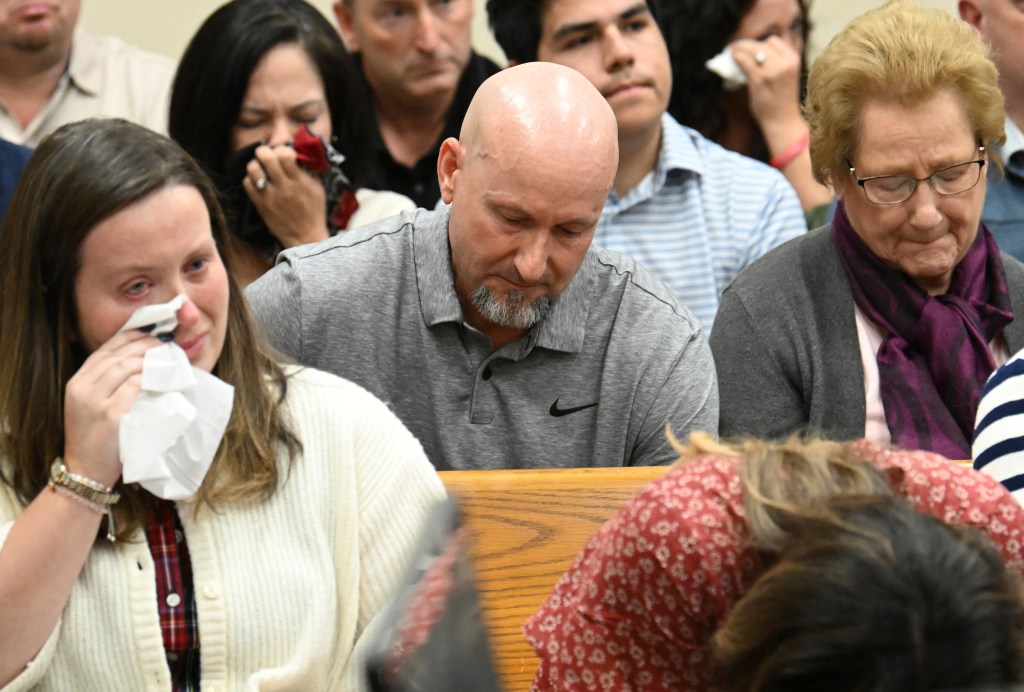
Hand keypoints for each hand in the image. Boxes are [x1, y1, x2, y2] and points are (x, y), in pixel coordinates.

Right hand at [63, 330, 159, 487]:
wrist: (85, 471)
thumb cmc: (95, 439)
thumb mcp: (91, 406)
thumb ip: (107, 384)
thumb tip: (138, 360)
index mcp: (76, 383)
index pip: (104, 350)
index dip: (128, 336)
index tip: (149, 330)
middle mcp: (81, 388)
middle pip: (116, 355)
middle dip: (143, 344)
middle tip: (164, 340)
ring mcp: (94, 402)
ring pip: (125, 367)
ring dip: (148, 358)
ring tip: (166, 355)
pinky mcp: (111, 415)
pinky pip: (133, 387)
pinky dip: (149, 378)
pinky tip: (161, 375)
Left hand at [243, 144, 330, 247]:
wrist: (305, 237)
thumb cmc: (314, 211)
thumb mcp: (318, 188)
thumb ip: (308, 169)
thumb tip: (297, 151)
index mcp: (300, 181)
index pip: (284, 154)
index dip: (282, 149)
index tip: (284, 154)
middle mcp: (284, 187)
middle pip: (265, 157)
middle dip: (264, 151)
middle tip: (267, 155)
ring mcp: (270, 196)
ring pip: (253, 169)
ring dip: (256, 164)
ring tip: (261, 168)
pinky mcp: (260, 205)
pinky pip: (247, 183)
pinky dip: (251, 179)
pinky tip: (258, 181)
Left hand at [730, 37, 803, 137]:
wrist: (783, 120)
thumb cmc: (781, 100)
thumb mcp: (785, 75)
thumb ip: (775, 62)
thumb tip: (754, 52)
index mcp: (793, 59)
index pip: (773, 41)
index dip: (760, 43)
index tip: (750, 47)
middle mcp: (786, 62)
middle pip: (761, 44)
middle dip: (747, 45)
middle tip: (736, 47)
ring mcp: (773, 70)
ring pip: (753, 50)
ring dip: (740, 49)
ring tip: (732, 51)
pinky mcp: (760, 79)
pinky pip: (745, 61)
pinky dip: (737, 57)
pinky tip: (731, 57)